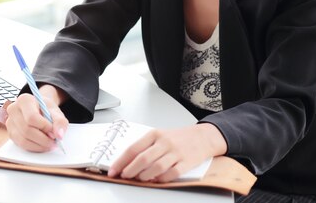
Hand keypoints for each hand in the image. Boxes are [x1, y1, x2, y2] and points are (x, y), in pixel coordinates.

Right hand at [5, 85, 68, 151]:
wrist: (39, 110)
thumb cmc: (46, 110)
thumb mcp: (56, 112)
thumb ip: (60, 122)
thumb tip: (59, 135)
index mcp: (24, 100)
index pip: (32, 117)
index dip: (44, 127)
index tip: (54, 132)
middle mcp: (13, 110)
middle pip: (27, 130)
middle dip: (43, 139)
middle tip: (54, 141)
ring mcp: (10, 122)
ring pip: (23, 139)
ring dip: (39, 145)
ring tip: (50, 144)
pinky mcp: (11, 133)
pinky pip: (21, 145)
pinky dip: (34, 147)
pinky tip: (42, 145)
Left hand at [107, 123, 226, 182]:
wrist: (203, 137)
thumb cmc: (178, 138)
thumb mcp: (160, 136)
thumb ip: (145, 147)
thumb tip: (127, 163)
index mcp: (155, 134)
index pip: (133, 148)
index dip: (121, 161)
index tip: (113, 170)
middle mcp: (165, 142)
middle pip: (143, 159)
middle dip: (130, 170)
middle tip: (124, 176)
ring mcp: (176, 153)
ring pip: (156, 167)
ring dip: (145, 176)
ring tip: (140, 179)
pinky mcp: (186, 163)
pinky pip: (171, 174)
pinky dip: (161, 179)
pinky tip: (156, 180)